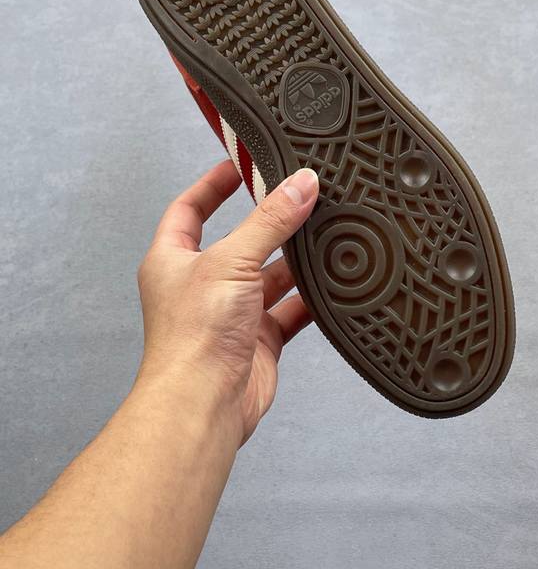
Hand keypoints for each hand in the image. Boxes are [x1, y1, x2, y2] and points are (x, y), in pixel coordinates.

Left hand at [136, 160, 318, 443]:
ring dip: (294, 261)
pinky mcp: (258, 340)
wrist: (204, 404)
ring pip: (269, 276)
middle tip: (299, 197)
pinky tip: (331, 286)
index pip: (190, 209)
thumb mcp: (232, 261)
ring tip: (324, 234)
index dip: (213, 185)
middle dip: (268, 223)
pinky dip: (310, 300)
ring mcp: (231, 313)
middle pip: (239, 241)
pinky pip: (289, 311)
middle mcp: (201, 284)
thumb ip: (270, 221)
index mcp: (174, 260)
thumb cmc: (194, 337)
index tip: (240, 164)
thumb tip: (299, 184)